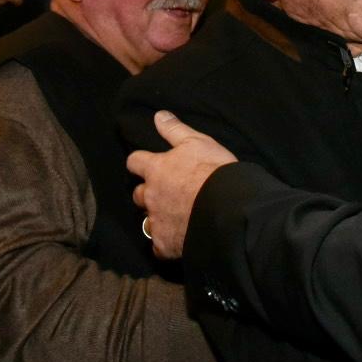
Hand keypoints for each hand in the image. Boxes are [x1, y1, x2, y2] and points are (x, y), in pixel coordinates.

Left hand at [128, 111, 237, 257]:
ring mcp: (155, 221)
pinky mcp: (164, 244)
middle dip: (148, 192)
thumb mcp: (197, 142)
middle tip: (166, 192)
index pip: (135, 162)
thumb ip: (175, 129)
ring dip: (156, 216)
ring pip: (146, 220)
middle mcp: (150, 195)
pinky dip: (165, 242)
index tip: (149, 164)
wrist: (226, 207)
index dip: (141, 162)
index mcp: (156, 169)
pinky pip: (158, 245)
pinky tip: (178, 239)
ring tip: (174, 216)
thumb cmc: (213, 170)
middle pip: (137, 194)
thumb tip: (158, 115)